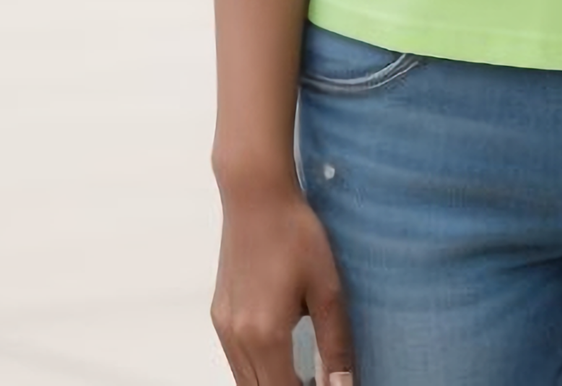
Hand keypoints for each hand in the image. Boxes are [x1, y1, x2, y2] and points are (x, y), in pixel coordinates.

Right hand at [211, 175, 354, 385]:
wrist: (256, 196)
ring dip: (271, 383)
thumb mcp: (327, 287)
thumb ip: (335, 343)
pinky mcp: (218, 314)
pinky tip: (279, 354)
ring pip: (244, 380)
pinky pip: (235, 359)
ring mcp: (223, 327)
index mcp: (265, 335)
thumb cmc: (294, 233)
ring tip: (302, 374)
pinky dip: (256, 368)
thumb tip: (343, 384)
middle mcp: (237, 338)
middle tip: (318, 381)